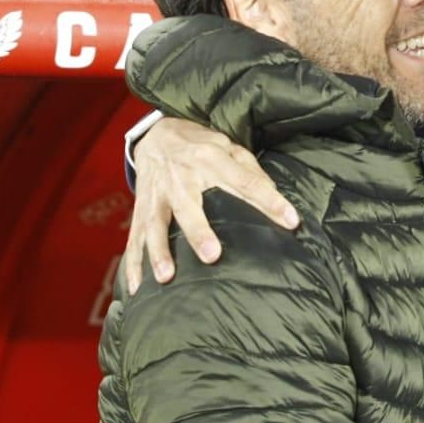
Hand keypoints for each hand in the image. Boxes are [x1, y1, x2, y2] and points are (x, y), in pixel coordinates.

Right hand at [125, 117, 300, 291]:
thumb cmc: (201, 146)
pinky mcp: (141, 210)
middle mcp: (180, 177)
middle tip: (212, 255)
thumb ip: (251, 171)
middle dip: (198, 231)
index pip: (245, 182)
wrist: (156, 135)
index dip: (269, 201)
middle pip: (188, 206)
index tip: (291, 221)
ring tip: (165, 277)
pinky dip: (132, 264)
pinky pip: (134, 238)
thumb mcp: (229, 146)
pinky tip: (136, 287)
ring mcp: (157, 195)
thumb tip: (276, 197)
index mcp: (210, 159)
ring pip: (155, 225)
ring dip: (159, 252)